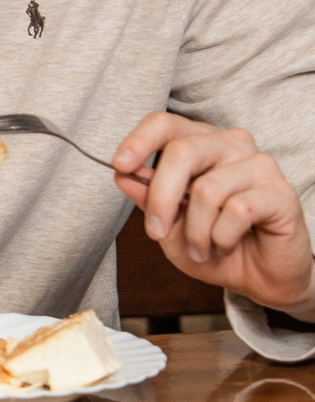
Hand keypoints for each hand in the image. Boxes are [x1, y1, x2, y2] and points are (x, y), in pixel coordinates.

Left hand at [113, 113, 314, 314]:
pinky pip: (238, 209)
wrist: (258, 277)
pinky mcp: (281, 192)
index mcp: (199, 143)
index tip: (120, 165)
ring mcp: (259, 165)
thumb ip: (148, 198)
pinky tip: (227, 244)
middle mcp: (230, 145)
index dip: (139, 141)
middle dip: (161, 197)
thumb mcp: (169, 226)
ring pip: (207, 188)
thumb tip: (122, 174)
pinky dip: (222, 237)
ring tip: (201, 249)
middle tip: (155, 233)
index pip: (165, 124)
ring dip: (195, 230)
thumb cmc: (212, 245)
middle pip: (181, 151)